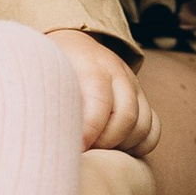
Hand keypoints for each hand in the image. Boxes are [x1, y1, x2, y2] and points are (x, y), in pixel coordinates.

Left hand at [46, 28, 160, 156]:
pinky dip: (140, 145)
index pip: (100, 100)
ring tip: (97, 150)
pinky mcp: (142, 100)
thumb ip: (46, 97)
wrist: (71, 44)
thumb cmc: (53, 69)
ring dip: (122, 146)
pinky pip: (153, 129)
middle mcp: (117, 73)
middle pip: (126, 116)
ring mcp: (133, 86)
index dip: (90, 130)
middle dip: (106, 142)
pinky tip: (118, 150)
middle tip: (86, 150)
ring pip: (143, 125)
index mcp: (91, 65)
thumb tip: (42, 132)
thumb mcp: (44, 75)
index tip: (77, 149)